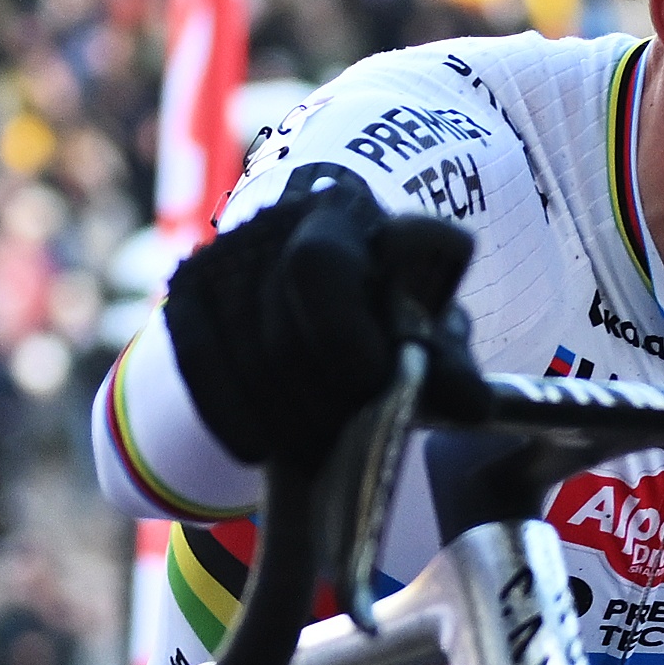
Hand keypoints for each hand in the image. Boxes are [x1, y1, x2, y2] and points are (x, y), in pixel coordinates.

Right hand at [154, 163, 476, 471]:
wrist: (318, 288)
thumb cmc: (388, 312)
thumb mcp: (428, 331)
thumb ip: (448, 361)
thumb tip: (468, 403)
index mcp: (354, 216)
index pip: (323, 268)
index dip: (345, 334)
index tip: (373, 379)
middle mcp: (287, 219)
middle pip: (287, 329)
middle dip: (322, 394)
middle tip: (348, 434)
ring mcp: (234, 252)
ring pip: (248, 352)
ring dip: (285, 414)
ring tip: (318, 446)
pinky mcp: (194, 287)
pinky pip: (201, 362)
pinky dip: (232, 413)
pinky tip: (260, 447)